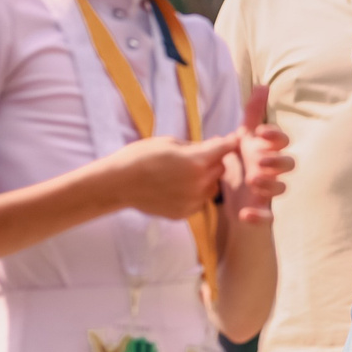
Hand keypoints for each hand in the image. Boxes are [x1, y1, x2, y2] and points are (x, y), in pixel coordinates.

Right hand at [94, 136, 229, 219]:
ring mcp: (193, 201)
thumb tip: (215, 145)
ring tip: (185, 173)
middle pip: (222, 168)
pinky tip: (177, 187)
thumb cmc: (140, 157)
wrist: (117, 184)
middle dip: (215, 160)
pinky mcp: (186, 213)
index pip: (225, 149)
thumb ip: (196, 146)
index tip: (234, 139)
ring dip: (207, 179)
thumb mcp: (169, 143)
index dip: (230, 142)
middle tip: (202, 155)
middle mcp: (200, 183)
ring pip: (213, 187)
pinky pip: (200, 201)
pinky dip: (195, 193)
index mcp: (197, 161)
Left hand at [218, 83, 294, 225]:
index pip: (282, 141)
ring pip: (281, 188)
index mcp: (270, 150)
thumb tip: (264, 85)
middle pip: (288, 163)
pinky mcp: (262, 210)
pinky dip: (259, 217)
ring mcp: (269, 190)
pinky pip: (268, 216)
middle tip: (260, 160)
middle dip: (277, 161)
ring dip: (270, 184)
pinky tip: (245, 214)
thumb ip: (253, 113)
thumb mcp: (244, 137)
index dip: (275, 136)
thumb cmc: (242, 161)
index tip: (261, 134)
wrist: (229, 193)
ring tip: (252, 181)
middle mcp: (273, 169)